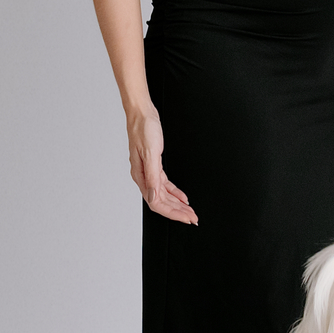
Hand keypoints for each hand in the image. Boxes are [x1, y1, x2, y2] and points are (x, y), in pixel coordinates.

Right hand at [127, 104, 197, 223]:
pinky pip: (165, 185)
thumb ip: (152, 177)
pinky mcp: (154, 165)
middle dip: (178, 212)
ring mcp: (149, 171)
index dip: (172, 212)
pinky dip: (175, 192)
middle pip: (161, 202)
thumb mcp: (150, 153)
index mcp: (141, 176)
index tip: (186, 217)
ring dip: (177, 204)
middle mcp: (144, 176)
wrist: (142, 114)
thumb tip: (153, 197)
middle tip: (192, 218)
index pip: (157, 202)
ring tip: (189, 211)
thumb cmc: (143, 129)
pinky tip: (182, 197)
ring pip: (164, 195)